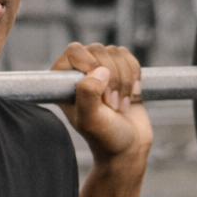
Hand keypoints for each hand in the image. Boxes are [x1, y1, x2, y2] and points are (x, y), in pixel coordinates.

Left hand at [50, 42, 151, 167]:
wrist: (128, 146)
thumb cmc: (105, 137)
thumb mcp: (91, 120)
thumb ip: (87, 95)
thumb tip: (99, 71)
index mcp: (62, 82)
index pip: (74, 51)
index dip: (90, 65)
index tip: (99, 93)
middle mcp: (78, 73)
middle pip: (98, 50)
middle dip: (112, 78)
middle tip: (111, 105)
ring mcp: (99, 70)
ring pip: (116, 53)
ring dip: (124, 81)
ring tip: (120, 105)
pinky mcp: (119, 71)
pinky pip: (129, 57)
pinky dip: (134, 76)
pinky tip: (131, 96)